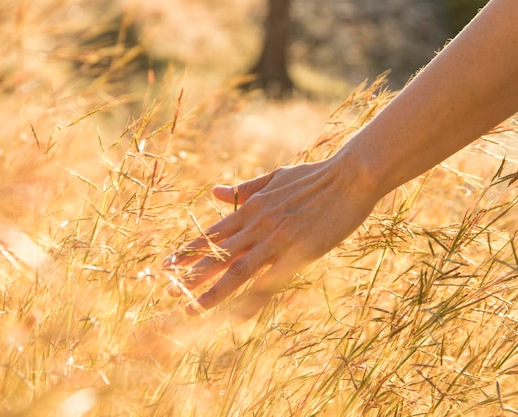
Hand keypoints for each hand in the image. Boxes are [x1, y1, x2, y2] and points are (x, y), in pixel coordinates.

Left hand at [162, 154, 379, 318]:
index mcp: (252, 207)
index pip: (213, 233)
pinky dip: (253, 298)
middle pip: (218, 254)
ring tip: (191, 308)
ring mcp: (278, 239)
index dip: (188, 251)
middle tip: (168, 292)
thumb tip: (212, 192)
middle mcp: (259, 224)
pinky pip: (271, 280)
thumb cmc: (315, 176)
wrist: (351, 177)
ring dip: (213, 291)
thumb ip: (244, 189)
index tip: (167, 265)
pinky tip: (238, 314)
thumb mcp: (275, 178)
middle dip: (192, 275)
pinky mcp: (299, 252)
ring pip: (238, 269)